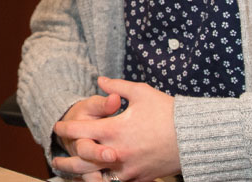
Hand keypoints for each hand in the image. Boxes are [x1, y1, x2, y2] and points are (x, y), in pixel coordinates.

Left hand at [53, 76, 179, 181]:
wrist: (196, 137)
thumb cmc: (168, 112)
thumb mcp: (142, 93)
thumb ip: (117, 88)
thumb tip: (100, 80)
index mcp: (114, 129)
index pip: (80, 130)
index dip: (65, 128)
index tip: (58, 127)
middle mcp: (117, 151)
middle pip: (82, 160)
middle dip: (66, 159)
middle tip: (55, 158)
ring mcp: (129, 168)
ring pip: (97, 176)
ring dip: (81, 175)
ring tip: (72, 173)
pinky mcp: (141, 178)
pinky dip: (105, 181)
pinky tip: (98, 178)